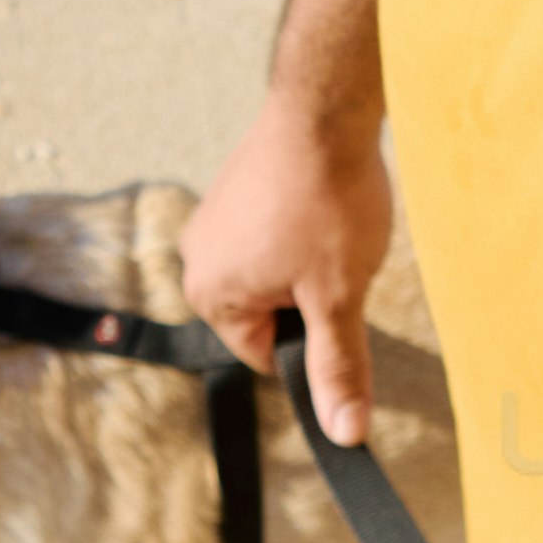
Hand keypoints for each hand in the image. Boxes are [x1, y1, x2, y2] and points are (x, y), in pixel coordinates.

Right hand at [178, 83, 392, 453]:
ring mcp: (213, 220)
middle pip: (270, 313)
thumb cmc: (328, 200)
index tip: (337, 297)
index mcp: (212, 296)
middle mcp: (198, 259)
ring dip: (309, 259)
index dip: (314, 335)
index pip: (270, 354)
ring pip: (276, 271)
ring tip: (329, 223)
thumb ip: (338, 367)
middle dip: (311, 294)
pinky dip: (301, 226)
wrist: (324, 107)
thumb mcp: (341, 296)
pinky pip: (271, 233)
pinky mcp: (233, 189)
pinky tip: (322, 201)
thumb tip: (345, 435)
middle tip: (336, 255)